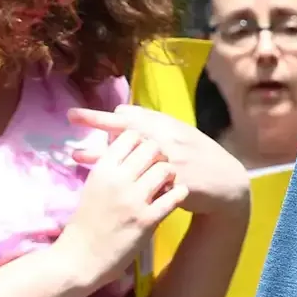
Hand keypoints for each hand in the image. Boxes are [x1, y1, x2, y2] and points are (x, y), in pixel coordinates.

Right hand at [54, 131, 185, 289]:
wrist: (79, 259)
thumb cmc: (85, 223)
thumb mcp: (92, 187)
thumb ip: (110, 168)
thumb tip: (126, 148)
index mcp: (102, 169)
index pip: (130, 136)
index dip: (141, 141)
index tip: (142, 152)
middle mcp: (119, 179)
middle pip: (152, 148)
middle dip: (159, 155)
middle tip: (158, 167)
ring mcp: (134, 199)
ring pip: (166, 169)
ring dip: (170, 175)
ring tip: (166, 183)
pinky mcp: (147, 220)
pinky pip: (175, 196)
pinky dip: (178, 194)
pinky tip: (174, 197)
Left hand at [69, 105, 250, 219]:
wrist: (225, 182)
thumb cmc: (198, 156)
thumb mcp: (179, 135)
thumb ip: (153, 126)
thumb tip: (125, 113)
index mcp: (166, 125)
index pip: (131, 114)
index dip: (107, 117)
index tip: (81, 117)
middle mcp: (165, 137)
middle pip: (125, 125)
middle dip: (96, 119)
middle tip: (71, 115)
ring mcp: (168, 159)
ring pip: (127, 153)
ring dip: (99, 154)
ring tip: (74, 155)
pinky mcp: (171, 181)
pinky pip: (140, 180)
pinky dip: (120, 180)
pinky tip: (104, 183)